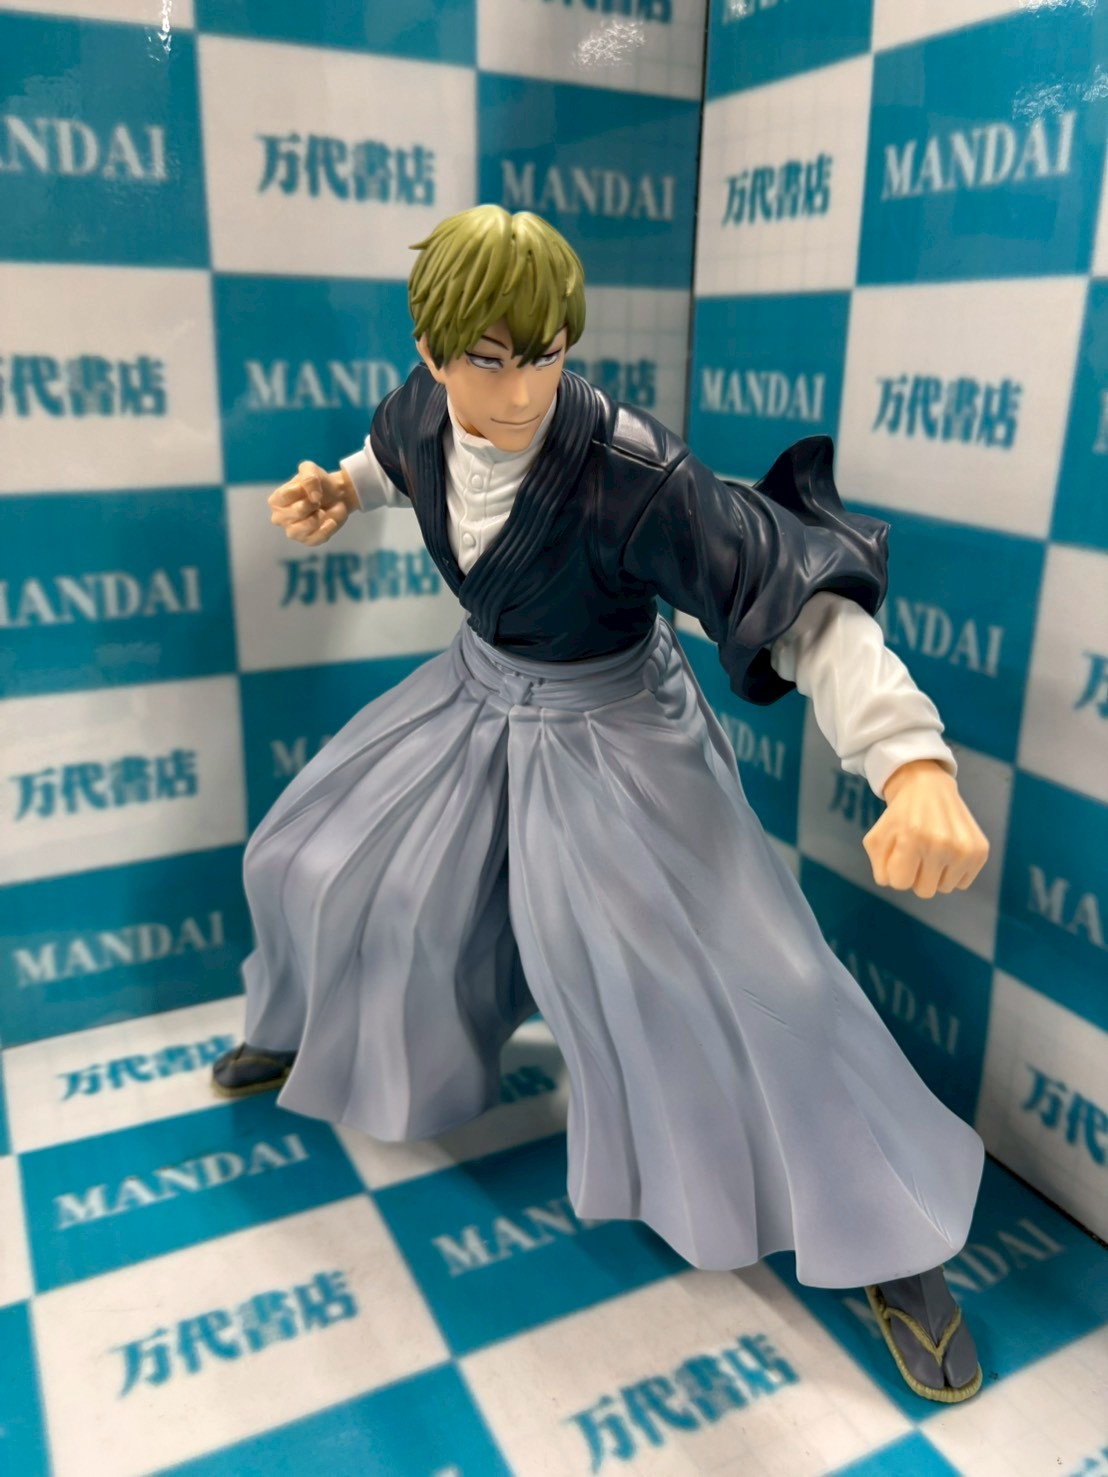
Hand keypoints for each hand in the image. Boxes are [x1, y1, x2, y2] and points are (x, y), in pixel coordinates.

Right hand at [268, 462, 355, 545]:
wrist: (338, 496)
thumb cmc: (319, 483)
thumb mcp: (311, 470)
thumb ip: (309, 477)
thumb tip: (314, 497)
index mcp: (275, 501)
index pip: (285, 496)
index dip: (303, 490)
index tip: (312, 488)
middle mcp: (279, 518)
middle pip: (296, 511)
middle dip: (312, 504)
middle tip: (317, 501)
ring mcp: (292, 531)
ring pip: (303, 528)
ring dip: (317, 517)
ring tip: (321, 511)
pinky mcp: (307, 541)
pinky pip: (316, 538)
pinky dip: (326, 528)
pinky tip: (330, 521)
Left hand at [863, 760, 988, 898]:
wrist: (928, 787)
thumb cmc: (899, 817)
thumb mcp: (877, 837)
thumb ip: (879, 868)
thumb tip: (893, 883)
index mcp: (912, 838)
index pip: (901, 883)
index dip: (897, 872)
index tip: (900, 855)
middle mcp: (941, 843)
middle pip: (925, 890)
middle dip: (917, 875)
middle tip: (917, 852)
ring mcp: (964, 847)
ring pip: (945, 888)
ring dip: (936, 874)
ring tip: (933, 849)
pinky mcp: (980, 850)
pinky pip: (963, 882)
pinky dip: (954, 872)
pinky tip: (948, 850)